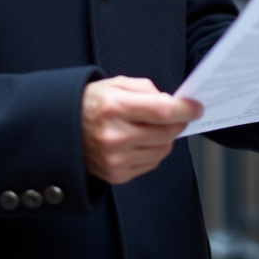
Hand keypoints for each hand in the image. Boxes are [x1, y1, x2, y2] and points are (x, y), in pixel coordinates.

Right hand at [82, 76, 202, 184]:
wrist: (62, 129)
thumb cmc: (91, 103)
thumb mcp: (116, 83)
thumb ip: (147, 90)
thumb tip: (172, 103)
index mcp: (114, 107)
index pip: (162, 111)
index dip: (185, 109)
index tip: (196, 107)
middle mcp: (114, 135)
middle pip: (166, 133)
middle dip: (178, 123)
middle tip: (177, 116)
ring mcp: (114, 158)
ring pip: (162, 150)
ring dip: (166, 138)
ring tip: (151, 127)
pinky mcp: (116, 174)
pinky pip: (151, 163)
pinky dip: (153, 151)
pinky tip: (140, 141)